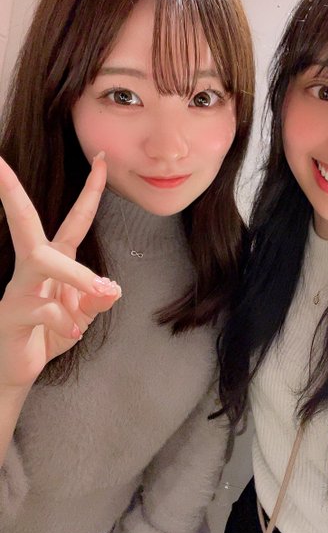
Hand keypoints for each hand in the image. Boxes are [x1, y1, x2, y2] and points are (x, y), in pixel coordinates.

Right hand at [0, 154, 120, 389]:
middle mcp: (32, 269)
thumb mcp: (79, 318)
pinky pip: (41, 309)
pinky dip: (63, 321)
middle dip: (11, 194)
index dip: (90, 191)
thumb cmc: (47, 336)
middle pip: (25, 223)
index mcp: (54, 261)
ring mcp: (18, 290)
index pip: (75, 220)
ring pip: (40, 261)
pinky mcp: (11, 315)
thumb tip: (112, 289)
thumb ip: (94, 303)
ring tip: (99, 291)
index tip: (102, 160)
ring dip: (76, 274)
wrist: (16, 371)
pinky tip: (72, 332)